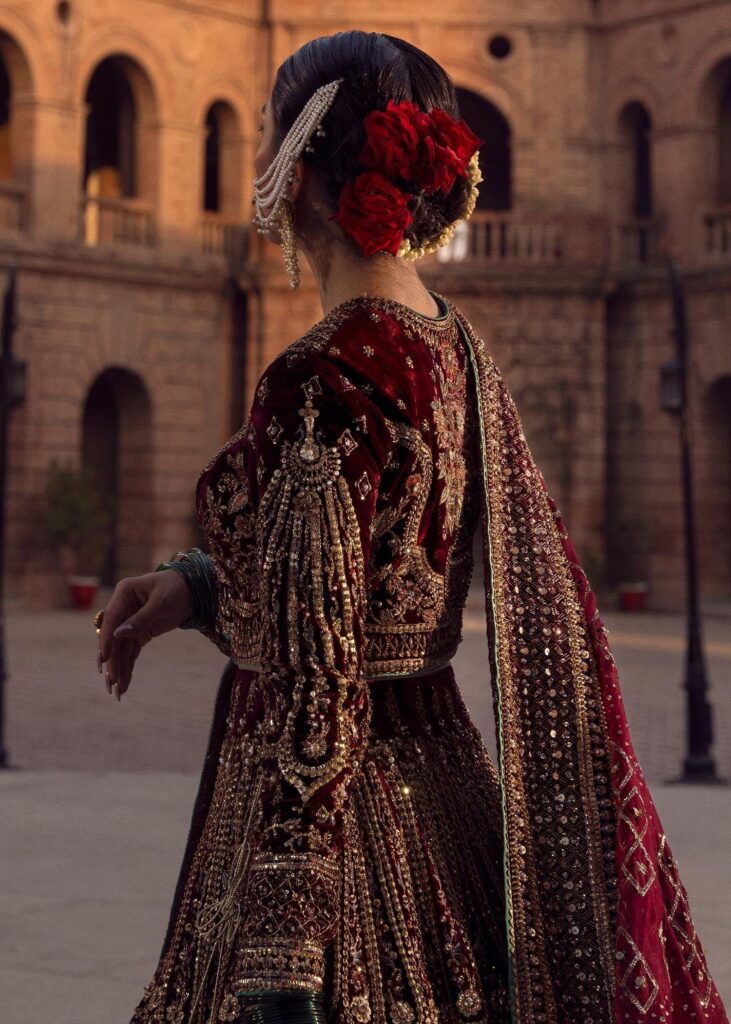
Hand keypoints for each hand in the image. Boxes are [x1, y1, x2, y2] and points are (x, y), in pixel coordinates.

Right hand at [97, 569, 192, 699]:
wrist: (195, 589)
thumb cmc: (178, 587)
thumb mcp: (162, 602)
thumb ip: (141, 618)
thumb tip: (118, 634)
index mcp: (124, 593)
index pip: (111, 618)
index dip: (106, 639)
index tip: (104, 658)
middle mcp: (123, 607)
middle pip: (114, 637)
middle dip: (113, 661)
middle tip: (111, 682)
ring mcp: (130, 621)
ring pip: (121, 648)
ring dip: (119, 668)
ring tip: (117, 691)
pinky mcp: (140, 632)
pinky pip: (131, 651)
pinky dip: (128, 667)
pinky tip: (125, 683)